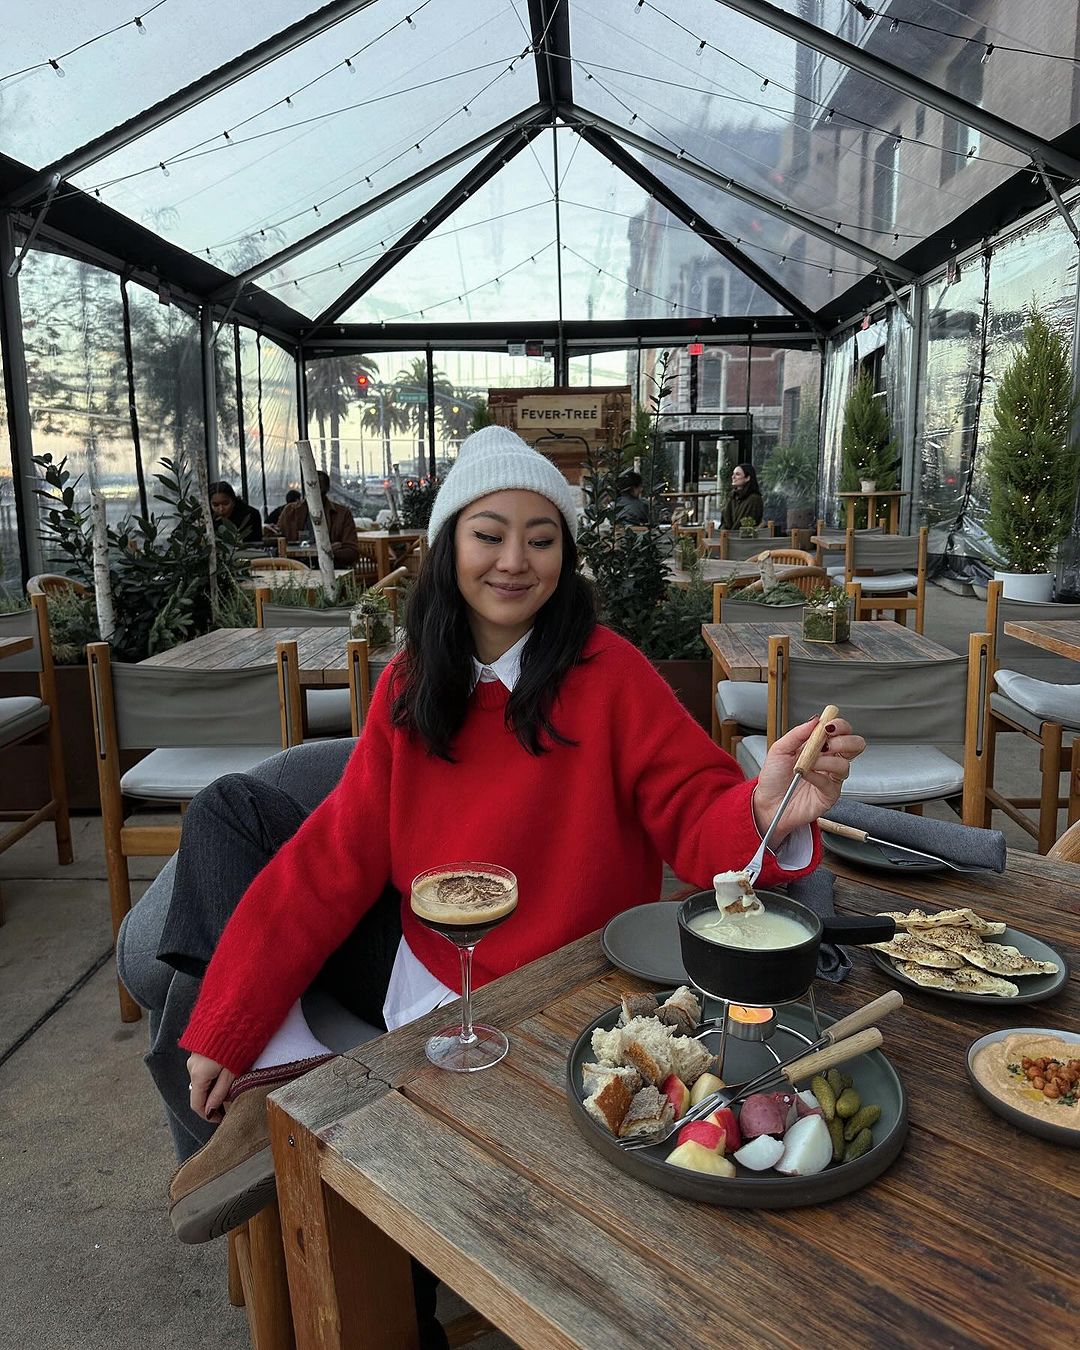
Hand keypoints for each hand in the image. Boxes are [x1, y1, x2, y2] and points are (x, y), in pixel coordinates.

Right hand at [187, 1052, 235, 1123]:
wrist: (231, 1017)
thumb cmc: (235, 1045)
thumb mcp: (231, 1073)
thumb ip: (219, 1093)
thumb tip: (210, 1111)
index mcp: (198, 1075)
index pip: (196, 1104)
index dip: (208, 1115)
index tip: (220, 1119)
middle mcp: (191, 1067)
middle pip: (199, 1092)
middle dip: (212, 1100)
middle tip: (229, 1102)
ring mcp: (193, 1058)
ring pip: (201, 1080)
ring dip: (213, 1086)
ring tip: (230, 1084)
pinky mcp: (198, 1050)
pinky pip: (202, 1069)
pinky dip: (211, 1075)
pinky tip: (224, 1071)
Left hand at [753, 715, 864, 844]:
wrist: (767, 802)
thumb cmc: (774, 778)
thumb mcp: (780, 749)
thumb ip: (797, 733)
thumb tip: (815, 720)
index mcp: (819, 746)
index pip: (841, 731)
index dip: (840, 725)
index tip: (828, 725)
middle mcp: (829, 760)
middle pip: (855, 745)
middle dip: (843, 740)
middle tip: (826, 744)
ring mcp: (831, 777)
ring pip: (845, 764)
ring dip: (826, 760)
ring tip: (809, 762)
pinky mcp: (830, 794)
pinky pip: (832, 782)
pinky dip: (818, 775)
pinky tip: (806, 774)